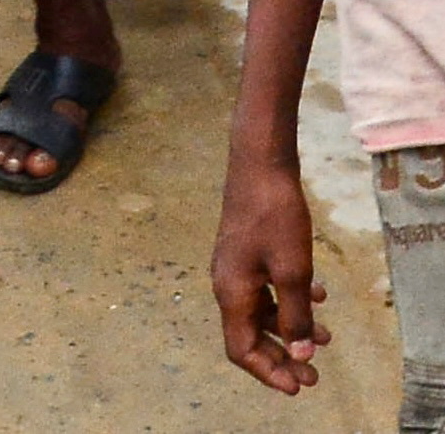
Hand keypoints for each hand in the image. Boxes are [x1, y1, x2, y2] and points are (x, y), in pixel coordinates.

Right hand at [213, 149, 329, 392]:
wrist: (259, 167)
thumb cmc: (274, 218)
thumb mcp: (293, 271)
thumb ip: (295, 316)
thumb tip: (299, 356)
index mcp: (232, 293)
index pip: (241, 349)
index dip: (268, 372)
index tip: (298, 387)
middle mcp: (227, 284)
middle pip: (249, 335)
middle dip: (282, 358)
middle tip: (314, 375)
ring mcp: (234, 268)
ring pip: (260, 313)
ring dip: (291, 330)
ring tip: (327, 338)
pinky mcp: (245, 253)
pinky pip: (265, 290)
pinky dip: (289, 301)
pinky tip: (318, 294)